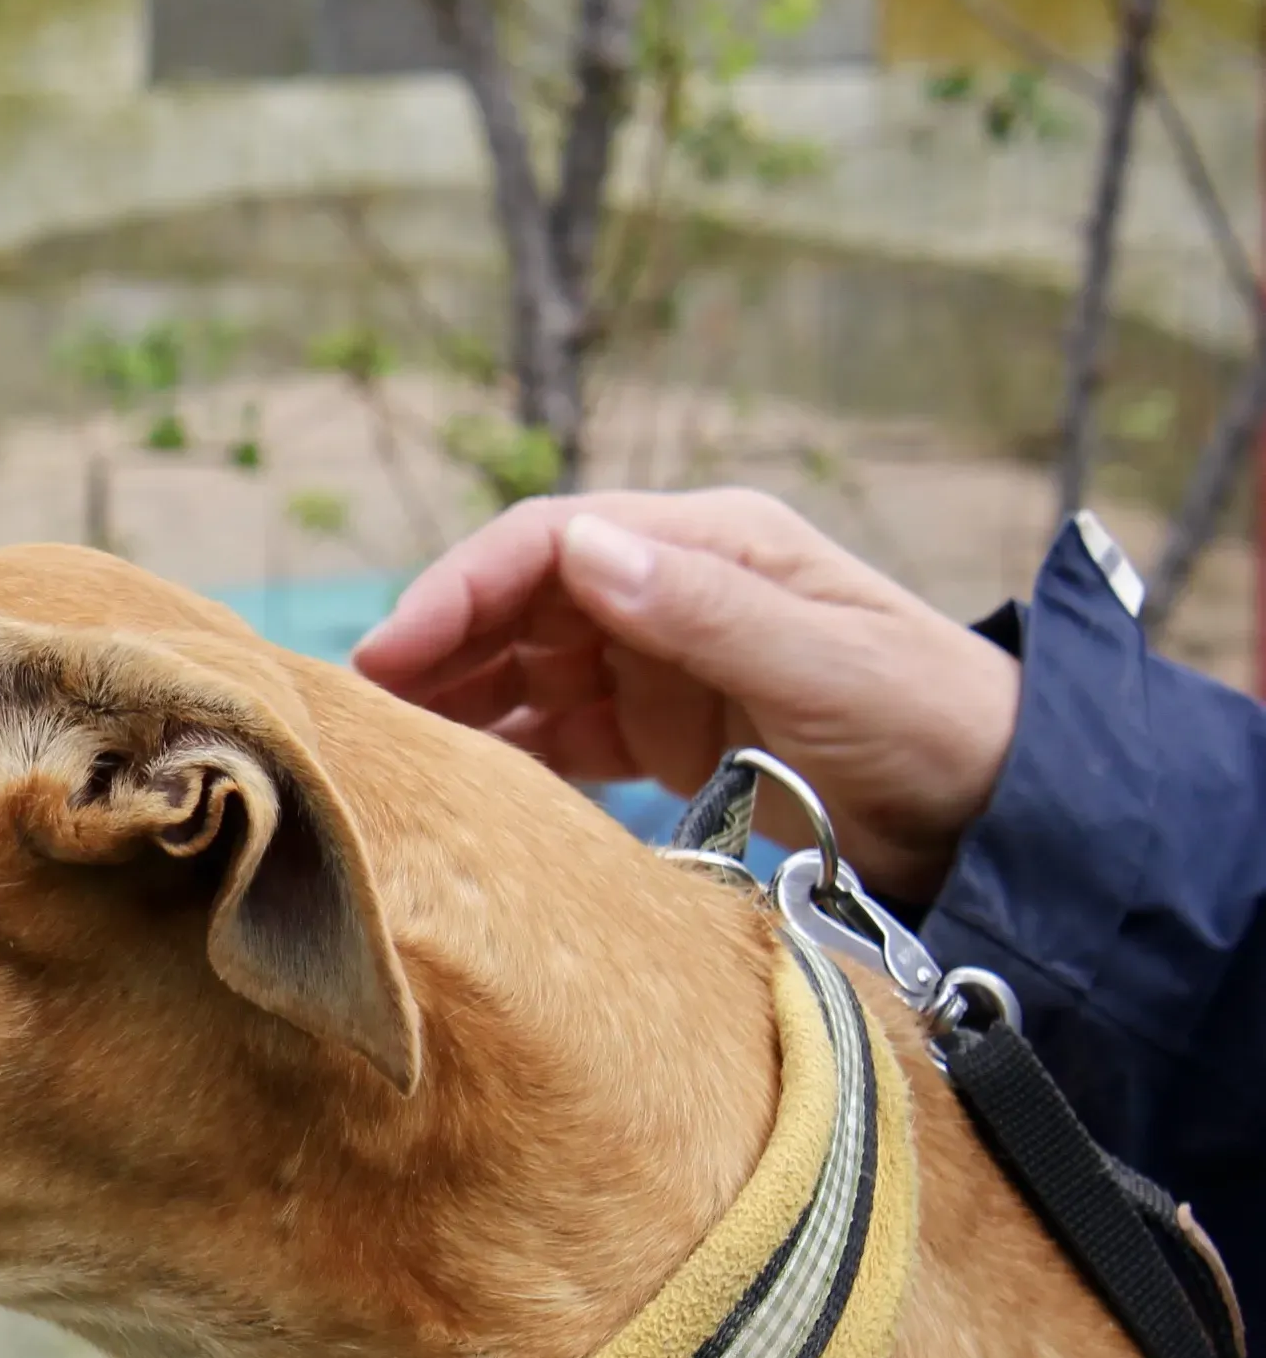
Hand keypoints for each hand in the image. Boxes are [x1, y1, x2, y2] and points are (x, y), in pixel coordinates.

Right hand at [351, 489, 1021, 904]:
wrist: (1000, 813)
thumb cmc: (930, 724)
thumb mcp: (824, 665)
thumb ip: (705, 610)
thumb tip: (583, 547)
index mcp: (708, 546)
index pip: (548, 544)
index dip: (457, 591)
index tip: (386, 654)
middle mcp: (671, 592)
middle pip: (518, 604)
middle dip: (435, 650)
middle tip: (357, 717)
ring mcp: (660, 661)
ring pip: (524, 668)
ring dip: (455, 704)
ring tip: (387, 754)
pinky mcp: (660, 731)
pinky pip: (556, 731)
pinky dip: (502, 753)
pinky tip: (458, 787)